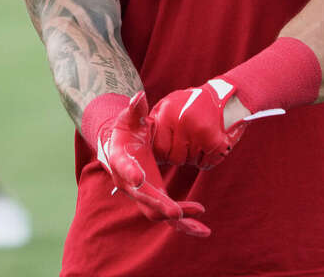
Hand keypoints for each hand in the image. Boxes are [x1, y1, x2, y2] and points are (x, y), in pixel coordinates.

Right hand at [95, 91, 210, 236]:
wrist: (121, 149)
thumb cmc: (126, 132)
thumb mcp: (129, 118)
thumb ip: (135, 109)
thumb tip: (139, 96)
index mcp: (122, 161)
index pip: (125, 168)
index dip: (131, 173)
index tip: (138, 177)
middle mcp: (130, 183)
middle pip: (144, 199)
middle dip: (161, 205)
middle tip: (176, 212)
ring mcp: (142, 194)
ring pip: (158, 214)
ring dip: (179, 221)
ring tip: (200, 227)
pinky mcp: (155, 199)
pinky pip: (169, 216)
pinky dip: (186, 222)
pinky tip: (202, 225)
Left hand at [151, 78, 246, 169]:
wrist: (223, 95)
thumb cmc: (190, 102)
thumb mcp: (168, 104)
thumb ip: (155, 121)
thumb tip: (144, 141)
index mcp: (168, 113)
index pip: (159, 148)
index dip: (162, 154)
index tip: (167, 152)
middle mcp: (183, 122)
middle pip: (175, 158)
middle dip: (179, 156)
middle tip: (185, 144)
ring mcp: (200, 132)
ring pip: (191, 161)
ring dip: (193, 156)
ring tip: (197, 140)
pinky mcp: (216, 141)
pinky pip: (206, 164)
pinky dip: (207, 160)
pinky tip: (208, 146)